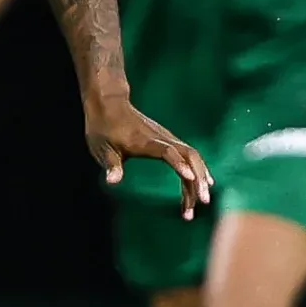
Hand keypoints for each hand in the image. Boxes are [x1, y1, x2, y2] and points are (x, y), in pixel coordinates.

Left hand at [84, 91, 214, 219]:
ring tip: (199, 203)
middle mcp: (161, 137)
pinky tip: (199, 186)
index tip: (191, 178)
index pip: (167, 151)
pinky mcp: (168, 140)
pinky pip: (188, 156)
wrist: (109, 104)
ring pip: (192, 156)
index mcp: (145, 141)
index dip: (179, 163)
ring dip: (199, 178)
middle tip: (203, 202)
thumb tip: (112, 181)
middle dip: (199, 178)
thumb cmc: (104, 128)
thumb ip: (112, 165)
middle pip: (189, 154)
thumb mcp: (102, 148)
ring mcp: (167, 138)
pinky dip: (195, 171)